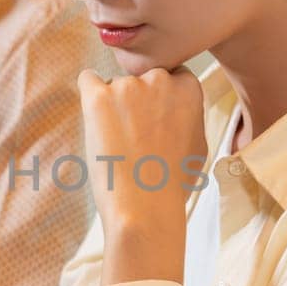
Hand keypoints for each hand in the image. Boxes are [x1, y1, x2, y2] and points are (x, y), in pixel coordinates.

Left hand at [77, 67, 206, 283]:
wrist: (144, 208)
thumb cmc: (173, 185)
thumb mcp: (199, 146)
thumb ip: (190, 116)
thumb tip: (180, 108)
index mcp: (188, 88)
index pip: (172, 77)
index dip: (161, 101)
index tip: (155, 123)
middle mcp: (159, 80)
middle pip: (143, 79)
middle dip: (139, 102)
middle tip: (136, 137)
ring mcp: (127, 87)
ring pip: (115, 86)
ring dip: (114, 108)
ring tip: (119, 146)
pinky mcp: (97, 97)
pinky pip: (87, 80)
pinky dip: (89, 94)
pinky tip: (94, 118)